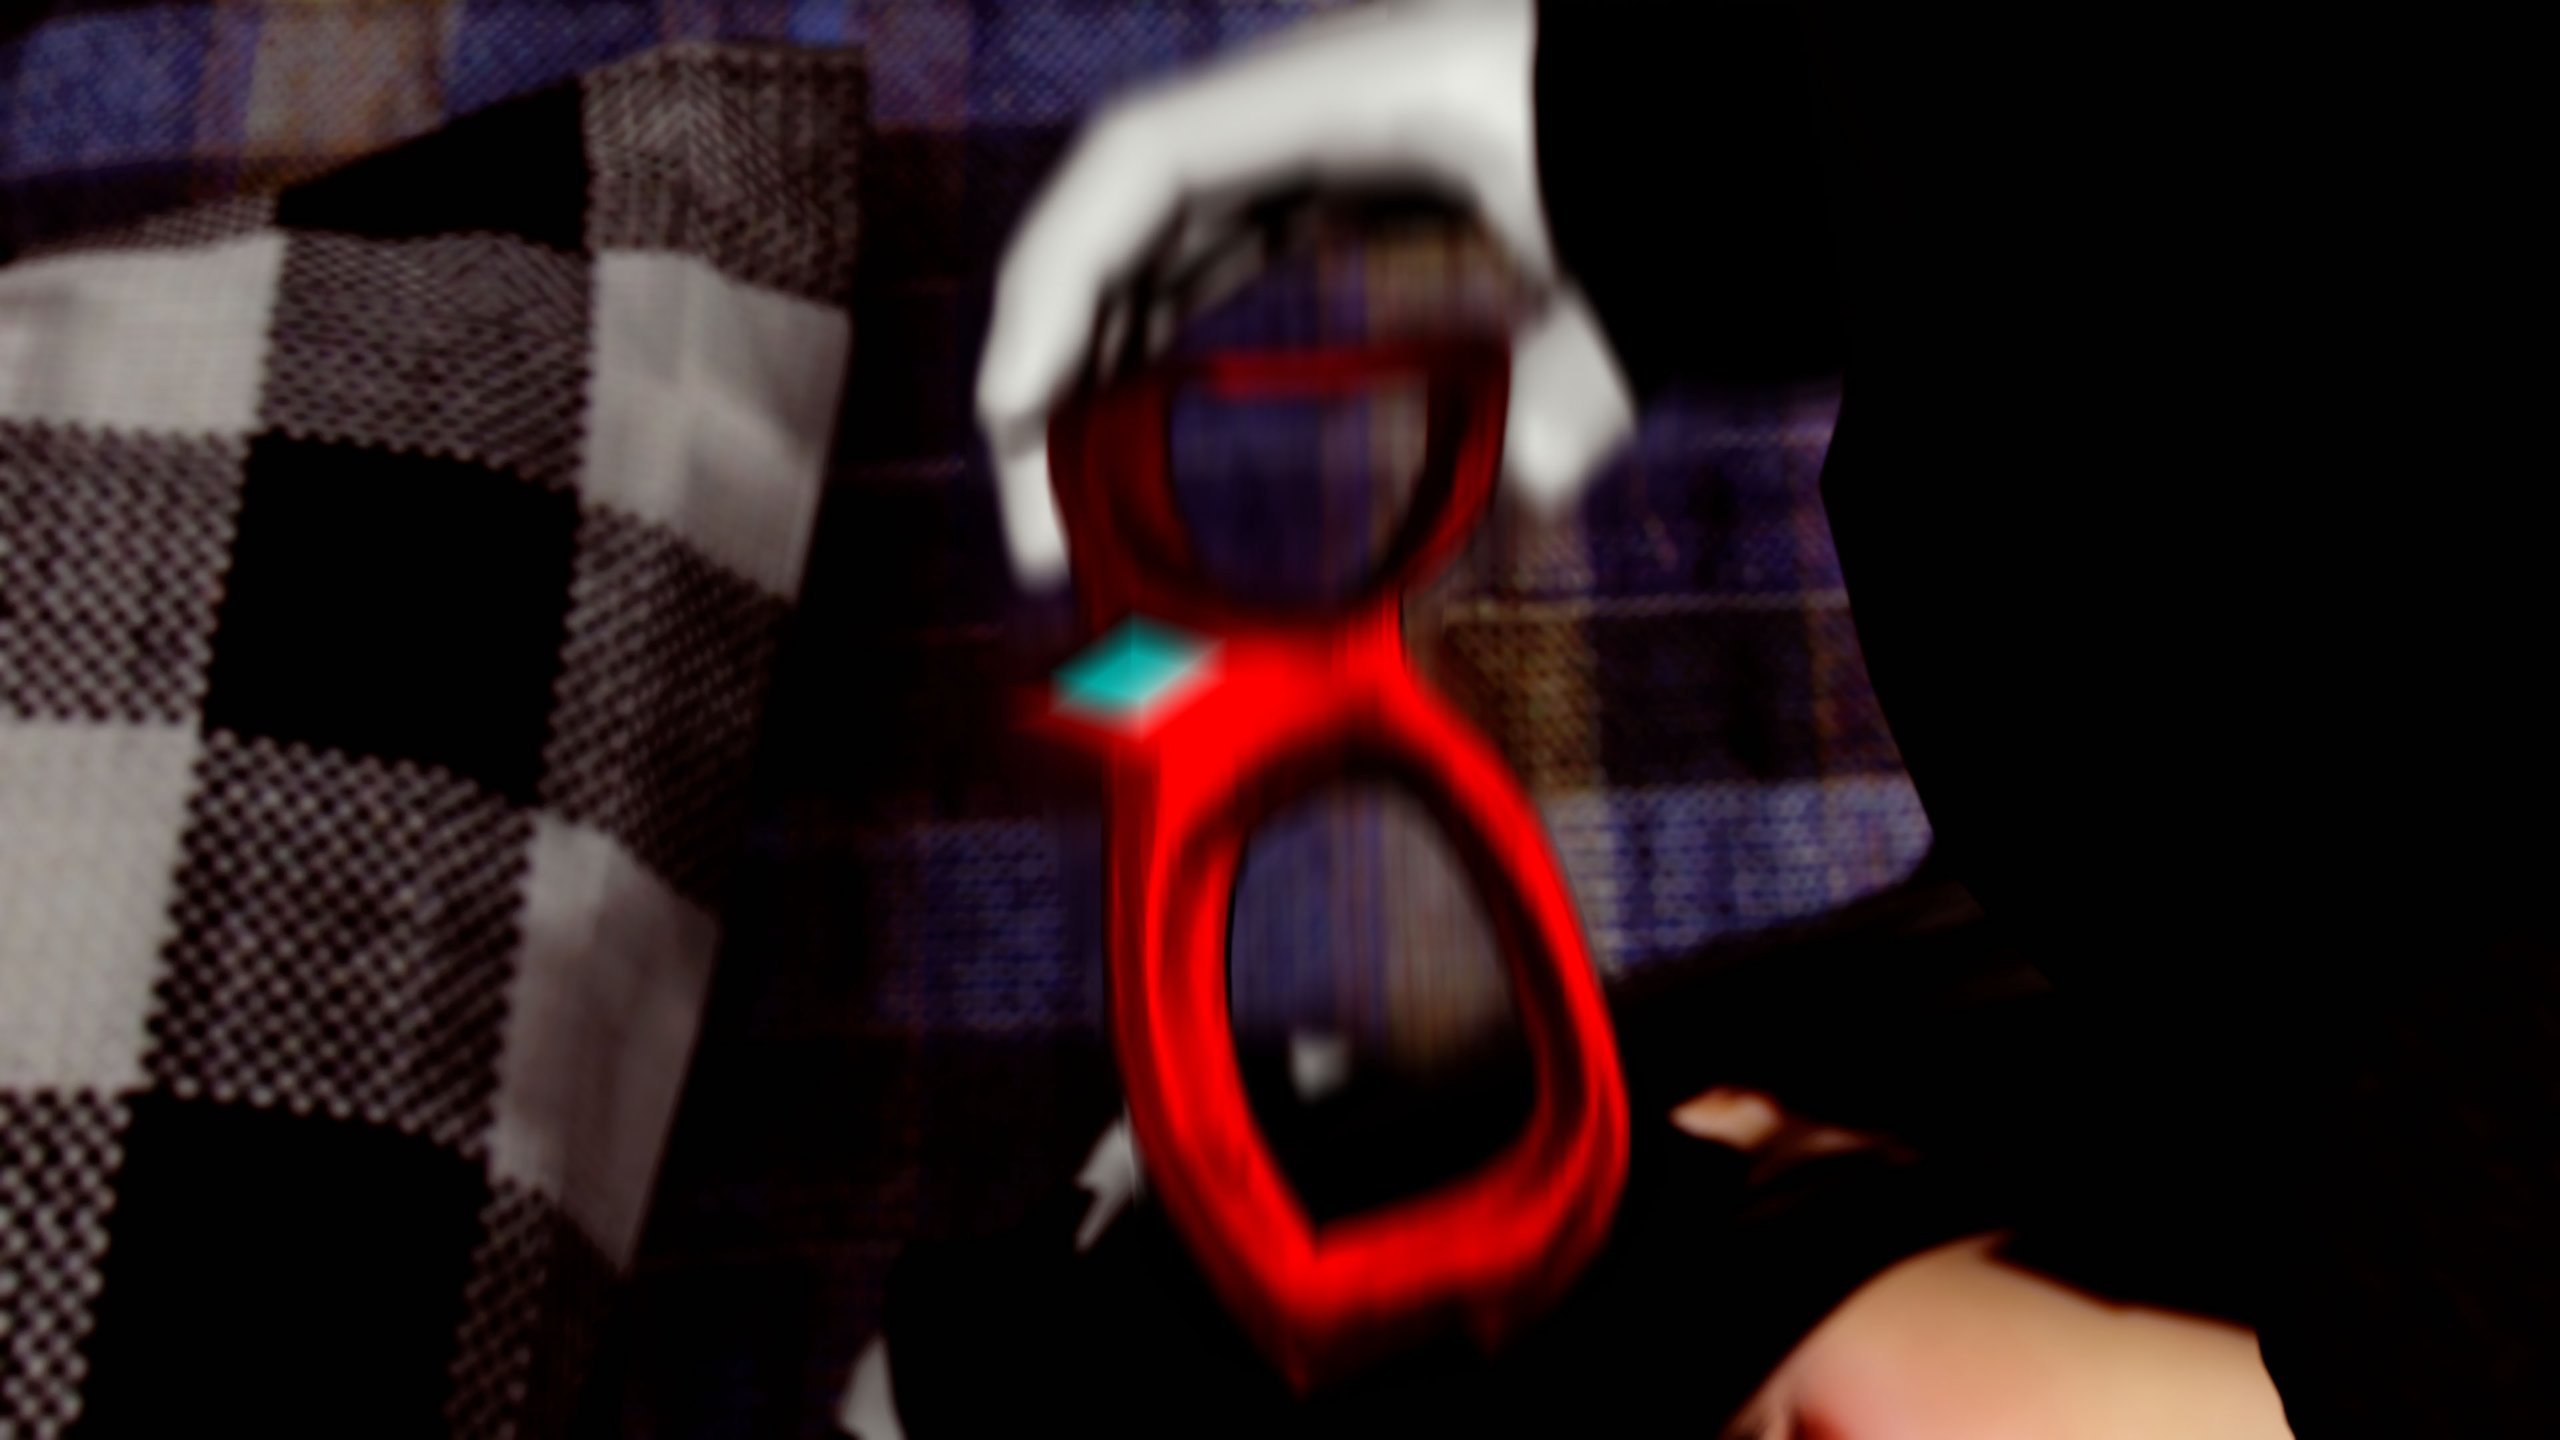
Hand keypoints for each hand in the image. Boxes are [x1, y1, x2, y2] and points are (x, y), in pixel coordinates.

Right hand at [976, 0, 1638, 588]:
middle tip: (1031, 521)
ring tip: (1064, 502)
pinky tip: (1130, 415)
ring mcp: (1327, 128)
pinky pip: (1222, 240)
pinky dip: (1163, 325)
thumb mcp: (1637, 247)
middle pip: (1124, 210)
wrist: (1709, 58)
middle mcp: (1315, 99)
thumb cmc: (1669, 115)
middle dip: (1052, 353)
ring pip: (1162, 233)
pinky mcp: (1353, 163)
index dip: (1058, 279)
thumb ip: (1589, 366)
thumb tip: (1528, 486)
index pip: (1144, 161)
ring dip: (1096, 354)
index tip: (1012, 410)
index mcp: (1354, 86)